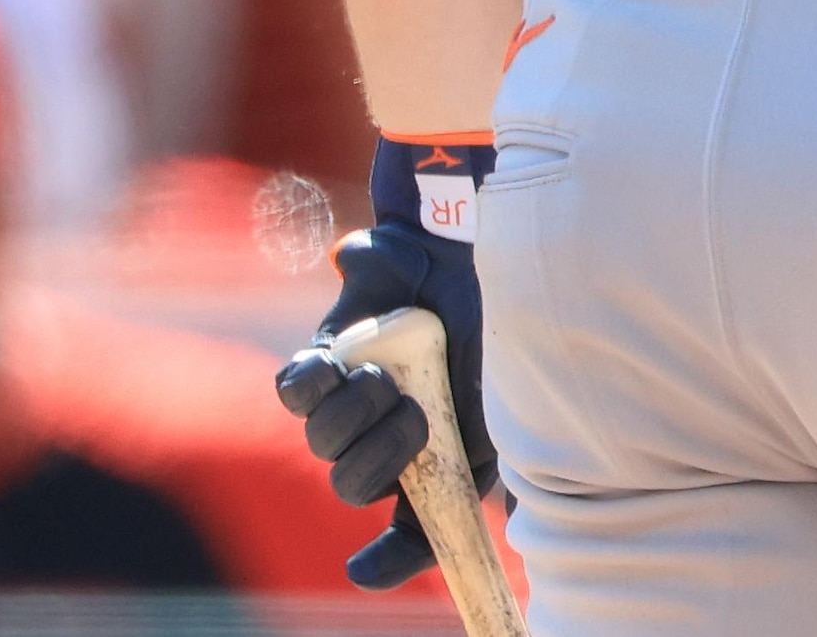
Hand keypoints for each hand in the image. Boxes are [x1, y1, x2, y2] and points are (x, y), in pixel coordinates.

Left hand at [273, 137, 494, 590]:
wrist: (484, 243)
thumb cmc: (513, 320)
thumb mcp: (523, 403)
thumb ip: (522, 463)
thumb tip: (520, 516)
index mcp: (443, 454)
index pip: (409, 526)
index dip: (388, 557)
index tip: (361, 571)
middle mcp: (395, 431)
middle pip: (353, 486)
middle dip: (377, 463)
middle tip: (416, 420)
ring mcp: (357, 394)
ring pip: (320, 444)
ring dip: (351, 421)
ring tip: (384, 381)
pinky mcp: (329, 350)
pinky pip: (293, 390)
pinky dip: (312, 386)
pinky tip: (339, 369)